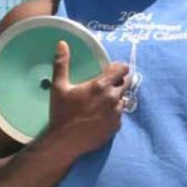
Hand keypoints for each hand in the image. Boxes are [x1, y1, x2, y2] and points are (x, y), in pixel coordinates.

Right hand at [48, 40, 131, 156]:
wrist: (64, 142)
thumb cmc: (61, 113)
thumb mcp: (59, 87)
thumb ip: (62, 63)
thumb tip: (62, 44)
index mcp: (101, 86)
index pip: (123, 69)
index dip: (118, 67)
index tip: (110, 69)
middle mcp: (113, 98)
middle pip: (127, 82)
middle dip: (118, 81)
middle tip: (104, 85)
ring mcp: (116, 114)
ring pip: (123, 99)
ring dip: (115, 98)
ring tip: (101, 102)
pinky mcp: (116, 127)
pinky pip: (119, 115)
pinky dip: (113, 113)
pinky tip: (100, 116)